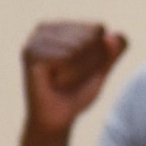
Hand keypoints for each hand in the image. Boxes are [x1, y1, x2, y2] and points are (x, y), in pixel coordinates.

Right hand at [22, 20, 127, 137]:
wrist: (56, 119)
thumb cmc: (77, 93)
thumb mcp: (101, 70)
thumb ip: (113, 52)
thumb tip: (114, 35)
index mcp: (61, 26)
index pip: (98, 28)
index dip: (99, 54)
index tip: (82, 69)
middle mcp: (45, 27)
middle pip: (90, 37)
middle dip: (88, 63)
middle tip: (70, 78)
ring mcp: (35, 38)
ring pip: (79, 47)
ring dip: (77, 72)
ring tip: (61, 80)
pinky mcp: (31, 52)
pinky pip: (66, 58)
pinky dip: (67, 75)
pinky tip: (53, 81)